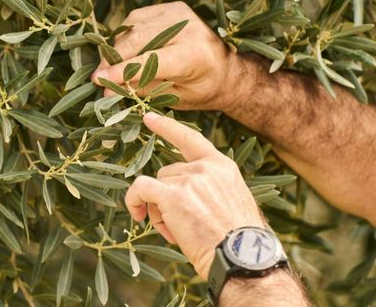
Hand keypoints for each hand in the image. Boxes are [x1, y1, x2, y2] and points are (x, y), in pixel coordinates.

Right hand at [92, 2, 242, 110]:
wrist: (227, 69)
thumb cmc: (203, 88)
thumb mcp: (176, 97)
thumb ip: (143, 89)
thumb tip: (108, 89)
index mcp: (193, 54)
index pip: (148, 61)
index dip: (121, 72)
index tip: (99, 82)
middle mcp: (186, 27)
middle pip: (136, 40)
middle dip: (114, 59)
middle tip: (98, 78)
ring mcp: (178, 13)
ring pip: (133, 27)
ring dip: (117, 47)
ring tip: (109, 66)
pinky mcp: (171, 7)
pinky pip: (137, 18)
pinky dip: (126, 34)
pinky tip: (123, 50)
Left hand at [124, 112, 266, 278]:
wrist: (241, 257)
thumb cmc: (238, 242)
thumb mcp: (232, 202)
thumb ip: (210, 189)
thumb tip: (183, 196)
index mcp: (222, 167)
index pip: (190, 139)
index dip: (167, 127)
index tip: (149, 118)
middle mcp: (205, 168)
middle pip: (168, 172)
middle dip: (167, 197)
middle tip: (181, 225)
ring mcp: (188, 179)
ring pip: (156, 185)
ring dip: (159, 209)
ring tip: (177, 232)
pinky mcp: (171, 195)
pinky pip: (141, 189)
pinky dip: (134, 200)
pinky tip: (138, 216)